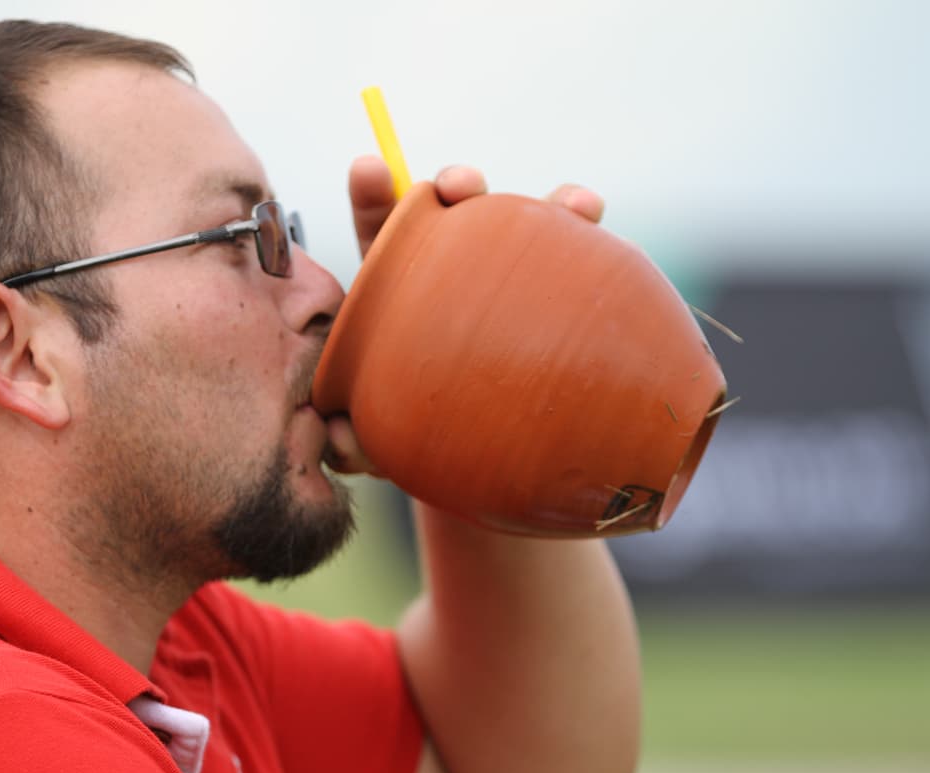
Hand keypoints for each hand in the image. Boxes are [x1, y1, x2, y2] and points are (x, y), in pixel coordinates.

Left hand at [325, 157, 607, 475]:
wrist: (483, 448)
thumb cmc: (419, 426)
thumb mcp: (383, 433)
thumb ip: (356, 437)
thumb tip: (336, 437)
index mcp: (398, 284)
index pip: (380, 229)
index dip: (373, 194)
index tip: (369, 168)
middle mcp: (456, 268)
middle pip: (456, 211)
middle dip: (459, 183)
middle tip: (463, 184)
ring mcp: (513, 279)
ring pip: (530, 226)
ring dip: (548, 202)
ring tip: (571, 203)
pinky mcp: (561, 298)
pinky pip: (581, 260)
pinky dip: (584, 223)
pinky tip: (593, 211)